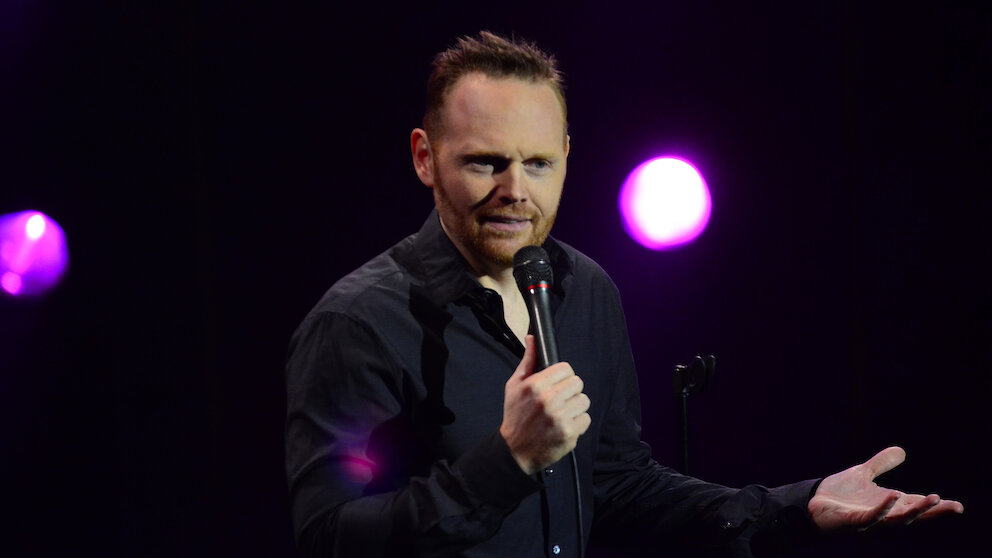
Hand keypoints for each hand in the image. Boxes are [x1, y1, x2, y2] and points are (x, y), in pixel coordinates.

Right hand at [499, 335, 591, 474]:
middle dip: (570, 391)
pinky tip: (565, 425)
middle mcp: (548, 400)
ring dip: (575, 407)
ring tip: (562, 413)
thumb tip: (532, 339)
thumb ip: (527, 361)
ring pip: (584, 400)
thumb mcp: (514, 386)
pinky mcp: (569, 433)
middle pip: (578, 383)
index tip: (558, 384)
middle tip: (559, 400)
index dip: (563, 376)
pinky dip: (578, 423)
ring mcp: (560, 417)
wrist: (514, 451)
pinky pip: (586, 418)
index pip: (566, 368)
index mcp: (535, 385)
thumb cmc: (515, 416)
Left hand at [808, 446, 963, 530]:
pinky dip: (884, 508)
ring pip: (898, 519)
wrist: (811, 502)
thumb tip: (902, 451)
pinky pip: (872, 516)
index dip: (935, 506)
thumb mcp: (863, 473)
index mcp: (887, 503)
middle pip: (912, 514)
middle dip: (932, 511)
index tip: (957, 506)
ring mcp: (869, 519)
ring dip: (916, 511)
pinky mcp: (854, 521)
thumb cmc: (839, 494)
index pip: (915, 504)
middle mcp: (882, 513)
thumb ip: (881, 463)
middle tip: (954, 507)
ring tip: (933, 499)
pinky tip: (894, 496)